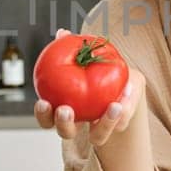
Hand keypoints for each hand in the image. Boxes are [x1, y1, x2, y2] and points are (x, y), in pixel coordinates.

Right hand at [33, 29, 147, 146]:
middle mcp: (81, 124)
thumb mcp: (88, 55)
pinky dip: (126, 107)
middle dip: (63, 124)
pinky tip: (128, 91)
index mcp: (65, 110)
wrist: (122, 83)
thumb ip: (76, 47)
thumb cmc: (97, 69)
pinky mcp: (120, 125)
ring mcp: (101, 128)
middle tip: (65, 110)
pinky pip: (121, 122)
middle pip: (66, 132)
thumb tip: (62, 33)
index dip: (42, 114)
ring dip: (105, 124)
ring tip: (114, 106)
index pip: (47, 118)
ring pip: (98, 137)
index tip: (43, 102)